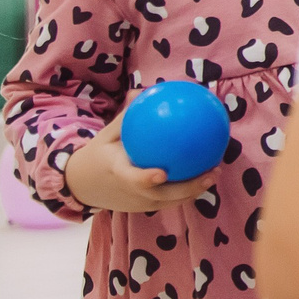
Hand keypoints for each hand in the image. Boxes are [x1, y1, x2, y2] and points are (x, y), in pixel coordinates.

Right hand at [62, 115, 217, 214]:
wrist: (83, 184)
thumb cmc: (99, 154)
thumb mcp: (106, 134)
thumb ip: (126, 116)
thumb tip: (144, 91)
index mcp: (117, 173)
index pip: (132, 179)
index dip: (146, 179)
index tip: (162, 173)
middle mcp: (130, 192)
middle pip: (162, 196)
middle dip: (188, 188)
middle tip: (212, 172)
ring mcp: (139, 203)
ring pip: (170, 201)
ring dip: (194, 191)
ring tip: (214, 174)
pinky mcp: (145, 207)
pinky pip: (169, 201)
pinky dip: (187, 191)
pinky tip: (204, 176)